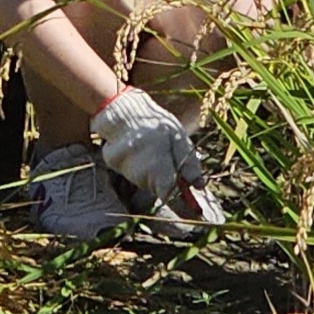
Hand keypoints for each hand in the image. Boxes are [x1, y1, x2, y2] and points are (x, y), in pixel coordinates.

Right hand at [91, 88, 197, 205]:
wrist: (121, 108)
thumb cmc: (155, 123)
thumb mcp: (178, 137)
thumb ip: (189, 163)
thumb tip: (200, 185)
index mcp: (158, 162)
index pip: (170, 194)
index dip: (180, 201)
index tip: (190, 205)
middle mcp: (138, 170)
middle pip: (158, 189)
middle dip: (167, 182)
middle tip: (169, 161)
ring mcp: (124, 168)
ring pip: (145, 182)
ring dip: (153, 174)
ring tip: (153, 151)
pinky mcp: (113, 164)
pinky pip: (132, 174)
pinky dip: (139, 167)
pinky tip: (139, 151)